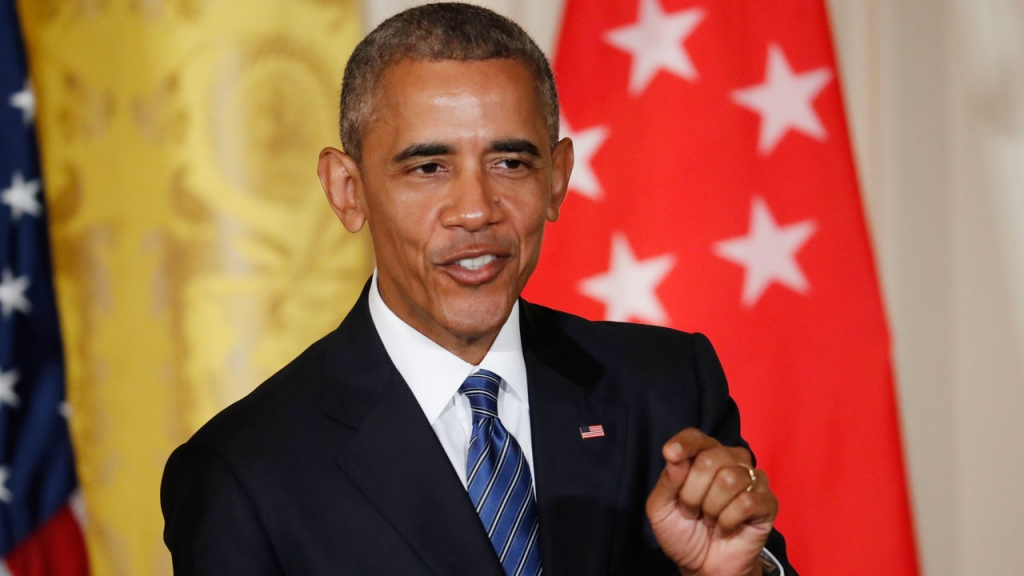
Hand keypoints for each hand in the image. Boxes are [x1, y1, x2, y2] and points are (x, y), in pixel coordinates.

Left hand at [646, 428, 776, 575]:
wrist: (703, 566)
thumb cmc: (682, 533)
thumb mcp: (661, 509)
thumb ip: (667, 481)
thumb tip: (674, 456)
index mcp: (703, 456)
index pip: (696, 437)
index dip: (684, 444)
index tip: (670, 455)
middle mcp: (730, 461)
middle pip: (710, 459)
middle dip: (692, 493)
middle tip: (693, 511)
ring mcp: (752, 480)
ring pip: (730, 479)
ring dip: (711, 509)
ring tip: (710, 519)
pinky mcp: (767, 502)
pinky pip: (746, 502)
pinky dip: (728, 521)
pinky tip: (725, 528)